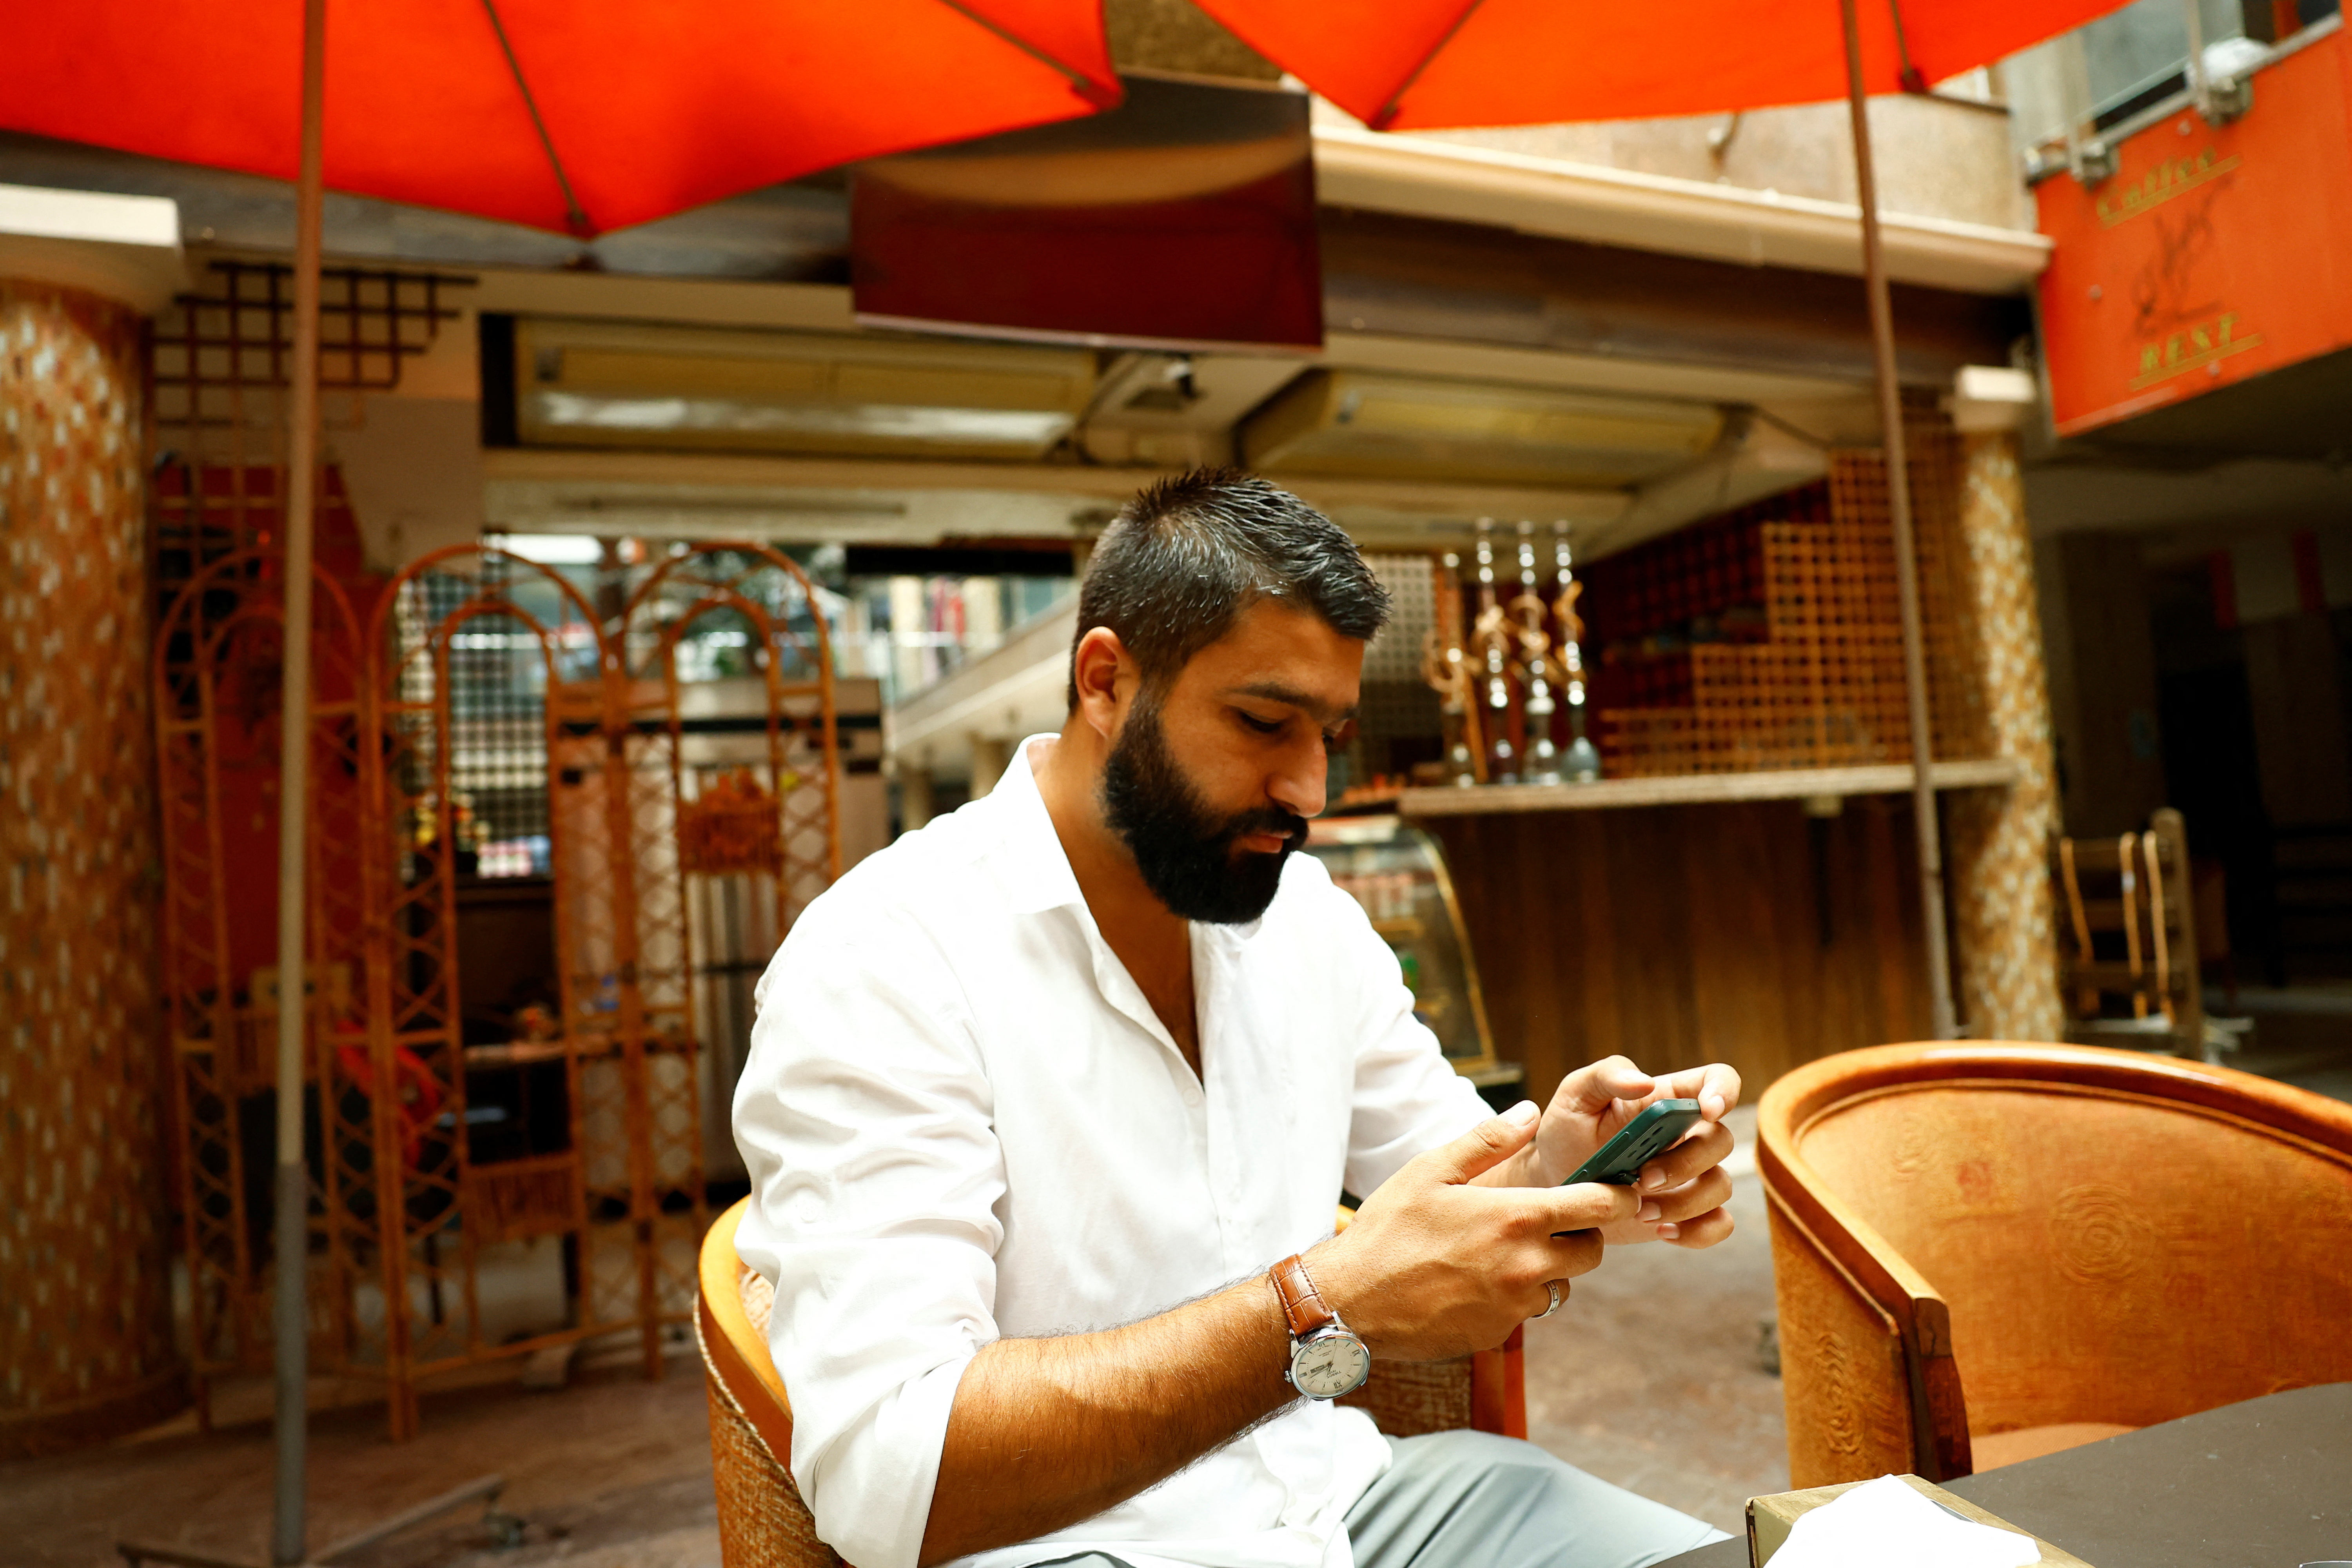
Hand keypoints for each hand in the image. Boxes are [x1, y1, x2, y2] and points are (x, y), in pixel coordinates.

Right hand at [1307, 1101, 1636, 1360]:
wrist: (1351, 1301)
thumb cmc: (1388, 1229)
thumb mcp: (1431, 1170)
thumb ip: (1487, 1141)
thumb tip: (1531, 1112)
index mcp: (1516, 1218)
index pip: (1601, 1206)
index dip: (1618, 1195)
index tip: (1618, 1188)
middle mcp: (1526, 1266)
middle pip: (1593, 1250)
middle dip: (1583, 1232)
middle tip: (1551, 1219)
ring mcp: (1515, 1306)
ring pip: (1561, 1284)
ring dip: (1549, 1267)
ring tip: (1503, 1251)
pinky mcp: (1498, 1334)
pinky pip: (1527, 1311)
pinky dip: (1515, 1296)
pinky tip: (1476, 1281)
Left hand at [1515, 1056, 1740, 1249]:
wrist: (1555, 1183)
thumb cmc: (1568, 1131)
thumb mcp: (1575, 1095)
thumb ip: (1606, 1075)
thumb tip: (1645, 1081)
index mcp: (1668, 1098)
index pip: (1717, 1079)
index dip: (1723, 1090)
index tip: (1707, 1110)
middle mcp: (1688, 1135)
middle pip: (1720, 1141)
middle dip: (1687, 1163)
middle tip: (1642, 1179)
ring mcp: (1691, 1176)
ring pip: (1720, 1186)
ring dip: (1685, 1203)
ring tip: (1639, 1211)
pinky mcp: (1686, 1212)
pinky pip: (1718, 1224)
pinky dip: (1698, 1232)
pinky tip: (1662, 1231)